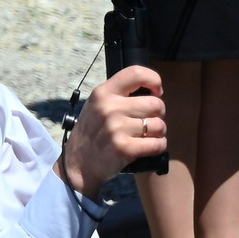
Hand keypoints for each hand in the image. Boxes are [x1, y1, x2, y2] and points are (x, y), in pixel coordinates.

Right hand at [59, 64, 165, 197]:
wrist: (78, 163)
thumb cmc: (92, 132)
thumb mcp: (96, 106)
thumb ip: (118, 96)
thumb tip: (153, 93)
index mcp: (102, 93)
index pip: (136, 73)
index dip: (154, 80)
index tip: (156, 92)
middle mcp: (110, 108)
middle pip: (156, 104)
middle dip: (157, 114)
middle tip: (145, 122)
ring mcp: (117, 128)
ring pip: (160, 125)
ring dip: (157, 133)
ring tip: (143, 136)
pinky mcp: (125, 148)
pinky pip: (158, 144)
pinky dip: (157, 146)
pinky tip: (146, 147)